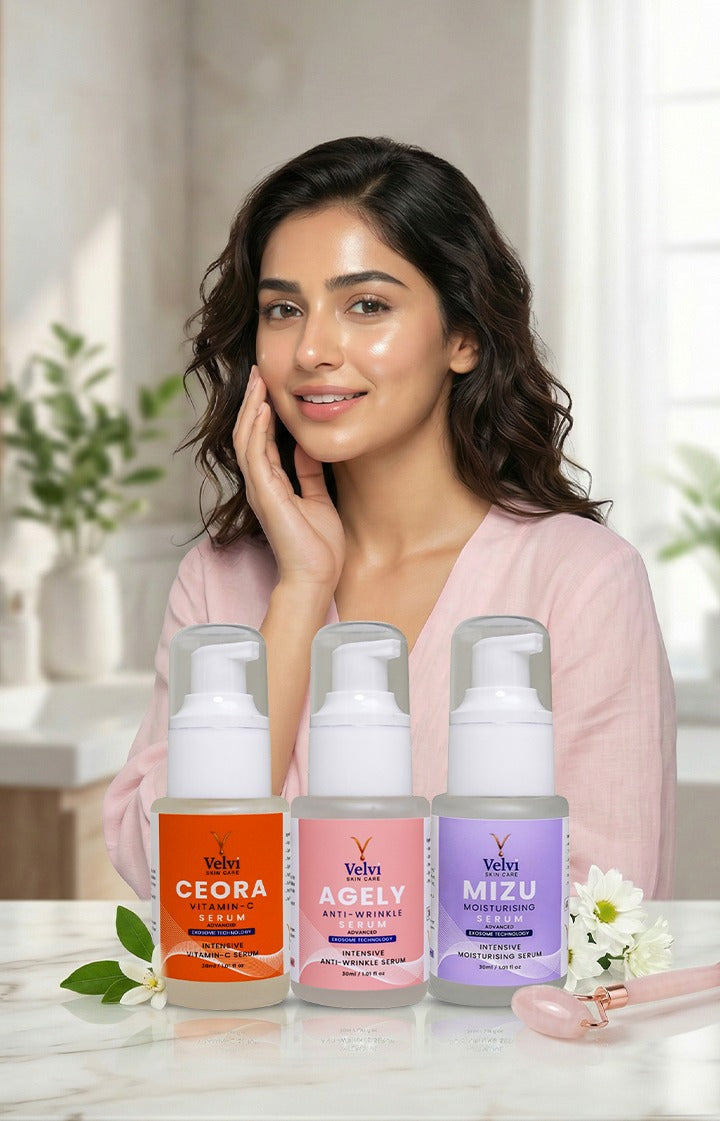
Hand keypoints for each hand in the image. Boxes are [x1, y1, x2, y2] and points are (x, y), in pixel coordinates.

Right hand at [233, 367, 344, 590]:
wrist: (315, 577)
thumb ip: (310, 475)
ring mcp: (260, 488)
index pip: (263, 440)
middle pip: (248, 434)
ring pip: (246, 439)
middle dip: (254, 402)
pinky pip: (255, 454)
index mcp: (272, 485)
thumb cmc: (318, 547)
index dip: (265, 412)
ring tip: (259, 381)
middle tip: (260, 373)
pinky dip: (257, 429)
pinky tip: (263, 408)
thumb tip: (308, 449)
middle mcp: (260, 484)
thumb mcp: (318, 500)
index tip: (271, 387)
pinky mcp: (265, 494)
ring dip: (252, 408)